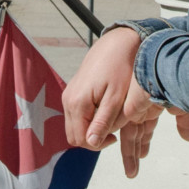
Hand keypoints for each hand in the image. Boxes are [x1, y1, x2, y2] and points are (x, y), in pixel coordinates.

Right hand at [62, 29, 142, 150]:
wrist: (116, 44)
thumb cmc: (119, 70)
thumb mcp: (116, 99)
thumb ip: (103, 122)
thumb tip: (91, 143)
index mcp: (77, 103)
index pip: (81, 139)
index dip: (98, 144)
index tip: (115, 137)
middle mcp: (68, 100)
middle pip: (74, 136)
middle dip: (92, 139)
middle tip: (113, 131)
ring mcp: (68, 95)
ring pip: (74, 126)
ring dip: (91, 129)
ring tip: (111, 119)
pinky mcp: (72, 92)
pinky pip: (76, 115)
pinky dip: (88, 119)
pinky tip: (105, 110)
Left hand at [116, 86, 188, 176]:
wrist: (167, 69)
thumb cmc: (177, 82)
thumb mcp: (183, 106)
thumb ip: (184, 122)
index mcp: (153, 105)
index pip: (146, 127)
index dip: (144, 141)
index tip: (142, 154)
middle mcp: (141, 107)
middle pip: (135, 133)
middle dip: (134, 151)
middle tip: (132, 171)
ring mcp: (134, 107)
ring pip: (129, 134)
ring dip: (130, 154)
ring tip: (131, 172)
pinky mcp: (129, 109)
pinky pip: (124, 128)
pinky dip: (125, 145)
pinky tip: (122, 155)